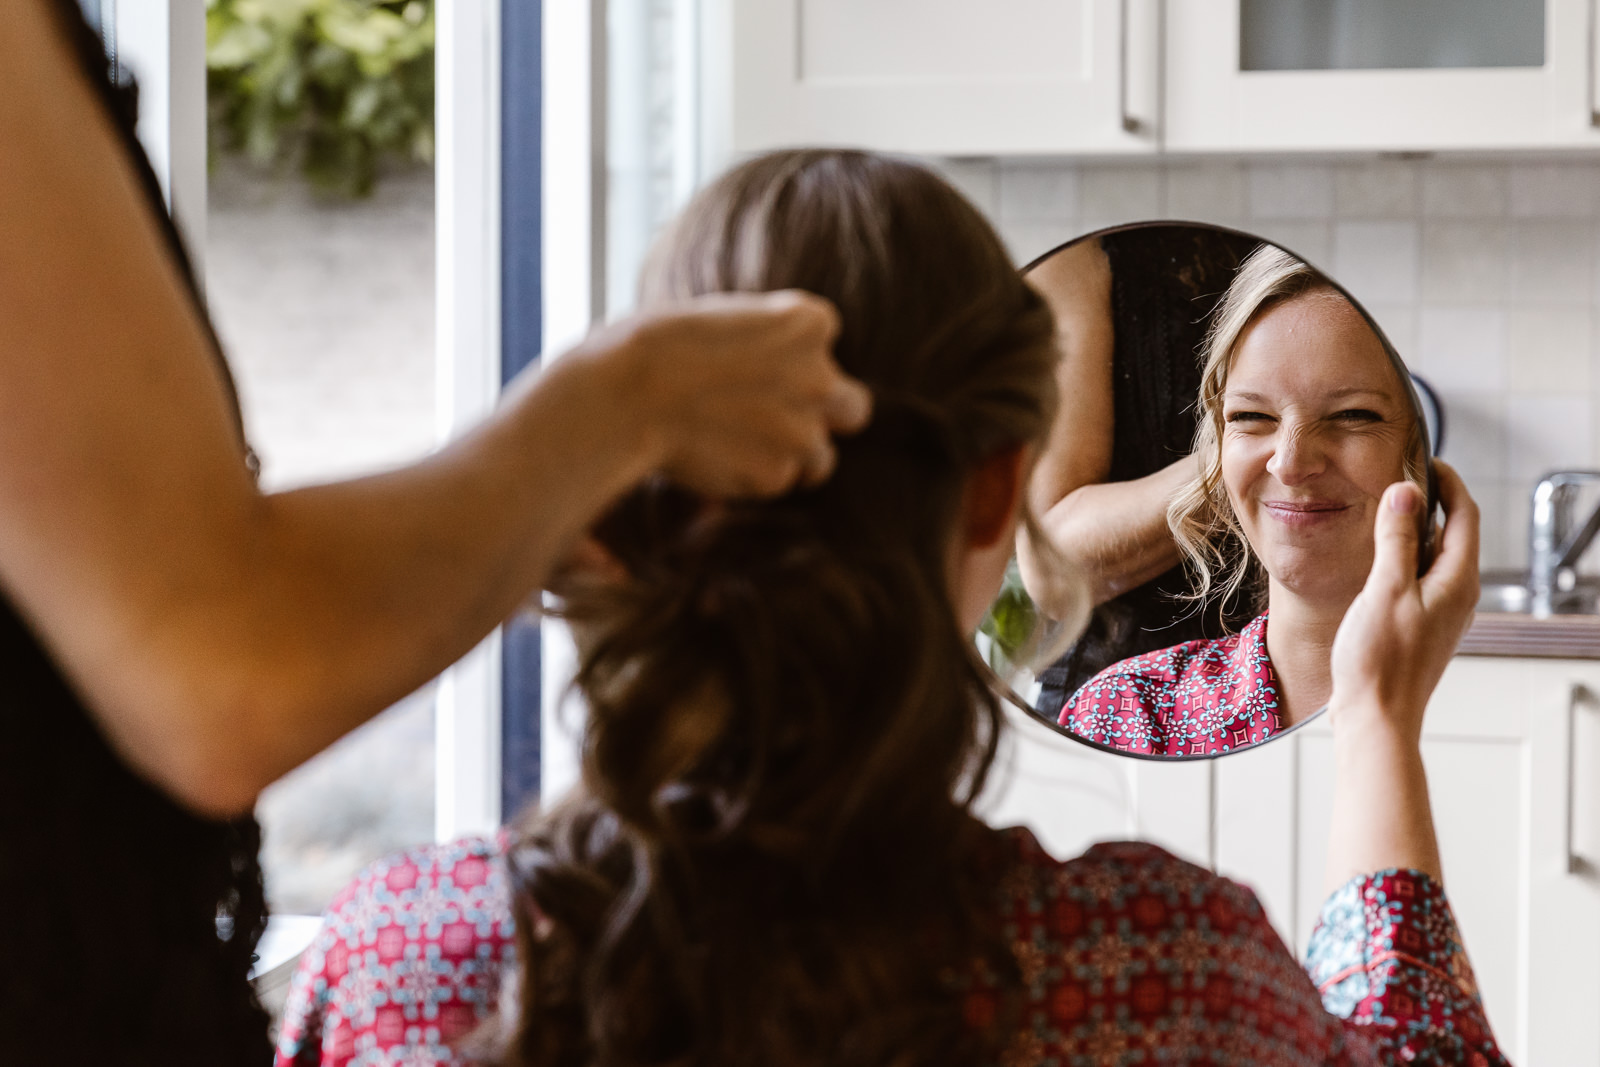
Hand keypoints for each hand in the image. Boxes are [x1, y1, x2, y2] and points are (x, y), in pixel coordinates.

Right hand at [595, 290, 872, 497]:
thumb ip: (767, 347)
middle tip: (774, 421)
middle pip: (852, 408)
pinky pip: (776, 482)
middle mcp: (821, 376)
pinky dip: (750, 477)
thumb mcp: (726, 320)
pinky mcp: (776, 474)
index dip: (788, 364)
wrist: (624, 394)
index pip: (821, 348)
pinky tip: (711, 456)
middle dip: (821, 418)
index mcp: (811, 321)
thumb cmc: (657, 346)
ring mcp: (804, 429)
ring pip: (819, 457)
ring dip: (785, 455)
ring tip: (731, 444)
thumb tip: (775, 378)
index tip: (749, 368)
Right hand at [1328, 460, 1479, 745]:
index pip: (1464, 515)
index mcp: (1457, 581)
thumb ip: (1397, 538)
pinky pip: (1419, 579)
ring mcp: (1440, 613)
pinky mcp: (1420, 627)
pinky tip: (1376, 560)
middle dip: (1429, 503)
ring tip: (1382, 513)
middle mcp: (1457, 596)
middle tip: (1396, 480)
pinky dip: (1403, 558)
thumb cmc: (1381, 661)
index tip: (1424, 459)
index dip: (1447, 483)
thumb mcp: (1385, 588)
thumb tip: (1406, 492)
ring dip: (1413, 532)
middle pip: (1452, 534)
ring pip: (1434, 557)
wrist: (1375, 716)